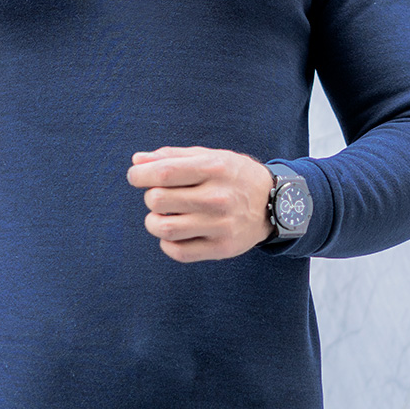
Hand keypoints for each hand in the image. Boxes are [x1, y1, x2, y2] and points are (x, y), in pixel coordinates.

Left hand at [127, 146, 273, 262]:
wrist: (274, 203)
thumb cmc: (233, 175)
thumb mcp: (209, 156)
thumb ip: (172, 156)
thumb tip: (137, 162)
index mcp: (214, 168)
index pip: (164, 172)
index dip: (140, 175)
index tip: (136, 177)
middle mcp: (218, 197)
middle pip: (158, 200)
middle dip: (150, 196)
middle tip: (159, 196)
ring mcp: (220, 225)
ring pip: (164, 228)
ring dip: (153, 222)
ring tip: (162, 216)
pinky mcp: (222, 248)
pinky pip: (178, 252)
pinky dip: (167, 243)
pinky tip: (174, 233)